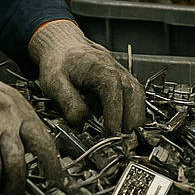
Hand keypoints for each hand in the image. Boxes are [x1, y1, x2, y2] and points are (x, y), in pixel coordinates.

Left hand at [30, 20, 145, 135]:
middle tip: (116, 146)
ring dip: (134, 124)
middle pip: (135, 99)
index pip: (115, 95)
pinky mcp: (126, 85)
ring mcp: (125, 78)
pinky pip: (136, 102)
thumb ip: (68, 104)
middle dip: (129, 125)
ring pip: (140, 102)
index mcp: (102, 69)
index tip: (107, 138)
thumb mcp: (55, 83)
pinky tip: (121, 131)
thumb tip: (81, 125)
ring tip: (120, 143)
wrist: (66, 47)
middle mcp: (119, 72)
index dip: (114, 119)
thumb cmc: (61, 62)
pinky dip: (133, 118)